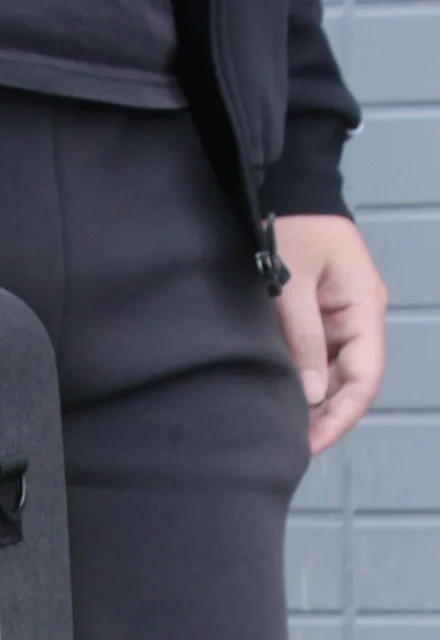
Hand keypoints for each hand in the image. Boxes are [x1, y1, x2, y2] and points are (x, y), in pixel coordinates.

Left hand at [272, 214, 387, 454]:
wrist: (281, 191)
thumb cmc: (290, 227)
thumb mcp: (291, 283)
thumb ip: (301, 337)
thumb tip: (311, 393)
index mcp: (363, 308)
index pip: (364, 377)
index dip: (340, 416)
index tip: (311, 443)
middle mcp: (355, 319)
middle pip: (347, 383)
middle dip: (322, 417)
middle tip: (287, 447)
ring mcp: (334, 320)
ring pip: (328, 376)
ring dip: (308, 403)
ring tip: (279, 432)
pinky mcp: (311, 319)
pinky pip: (310, 360)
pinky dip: (297, 383)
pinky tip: (274, 402)